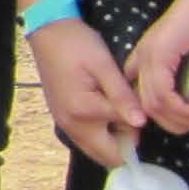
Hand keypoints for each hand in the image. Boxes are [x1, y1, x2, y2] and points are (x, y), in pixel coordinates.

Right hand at [28, 17, 144, 170]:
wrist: (47, 32)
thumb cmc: (77, 44)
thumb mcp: (104, 66)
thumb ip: (122, 96)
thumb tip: (141, 123)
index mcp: (84, 112)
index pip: (125, 135)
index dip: (139, 122)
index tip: (141, 103)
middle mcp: (72, 126)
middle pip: (109, 157)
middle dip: (127, 142)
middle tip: (131, 111)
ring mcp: (65, 125)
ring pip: (97, 151)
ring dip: (114, 139)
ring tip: (120, 109)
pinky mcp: (62, 120)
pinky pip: (87, 140)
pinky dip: (101, 133)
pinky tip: (106, 109)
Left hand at [126, 0, 188, 135]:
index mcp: (148, 57)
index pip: (141, 96)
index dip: (162, 114)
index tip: (186, 118)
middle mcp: (142, 57)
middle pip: (145, 107)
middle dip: (173, 123)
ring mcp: (148, 55)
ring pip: (152, 105)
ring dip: (180, 118)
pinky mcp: (159, 54)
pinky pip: (162, 94)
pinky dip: (181, 109)